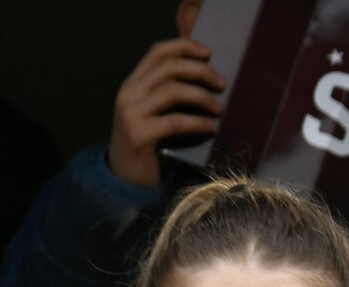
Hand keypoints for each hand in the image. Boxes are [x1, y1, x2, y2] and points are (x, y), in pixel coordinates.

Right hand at [107, 37, 225, 188]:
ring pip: (171, 91)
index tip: (209, 53)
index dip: (185, 46)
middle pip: (169, 68)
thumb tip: (207, 77)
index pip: (158, 52)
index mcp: (133, 83)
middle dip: (200, 71)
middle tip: (222, 84)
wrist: (126, 178)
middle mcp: (129, 93)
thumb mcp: (156, 113)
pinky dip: (197, 123)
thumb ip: (170, 94)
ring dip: (202, 96)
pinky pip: (174, 122)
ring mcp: (131, 113)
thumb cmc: (150, 145)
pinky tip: (211, 127)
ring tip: (220, 109)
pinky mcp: (138, 135)